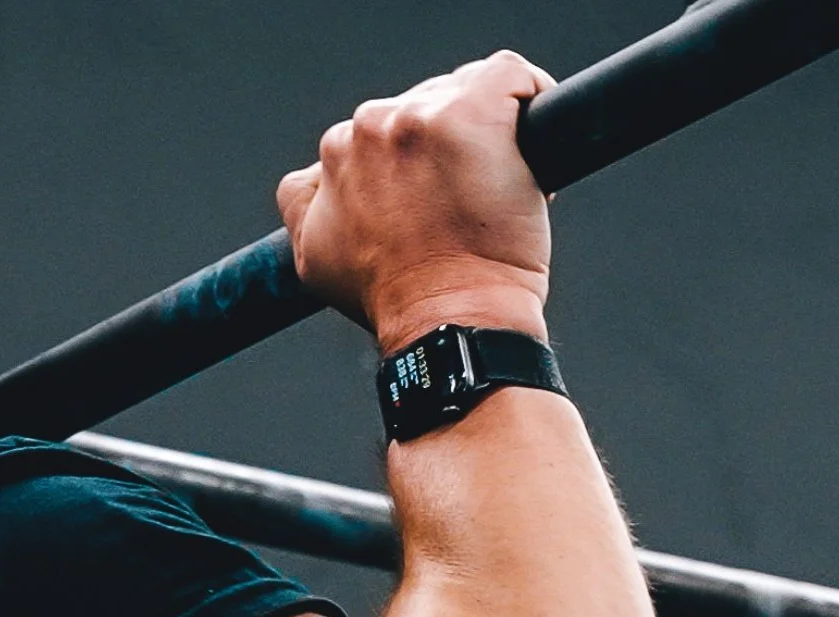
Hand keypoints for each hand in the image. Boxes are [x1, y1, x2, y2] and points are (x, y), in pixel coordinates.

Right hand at [277, 50, 557, 351]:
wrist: (447, 318)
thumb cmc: (398, 299)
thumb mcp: (315, 258)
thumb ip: (304, 208)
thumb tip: (313, 184)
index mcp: (336, 154)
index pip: (380, 132)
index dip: (415, 162)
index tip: (438, 196)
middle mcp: (369, 128)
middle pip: (423, 106)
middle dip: (448, 144)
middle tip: (470, 198)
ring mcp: (419, 118)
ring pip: (465, 91)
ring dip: (487, 129)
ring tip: (498, 184)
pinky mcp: (471, 111)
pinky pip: (509, 76)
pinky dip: (529, 97)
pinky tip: (533, 141)